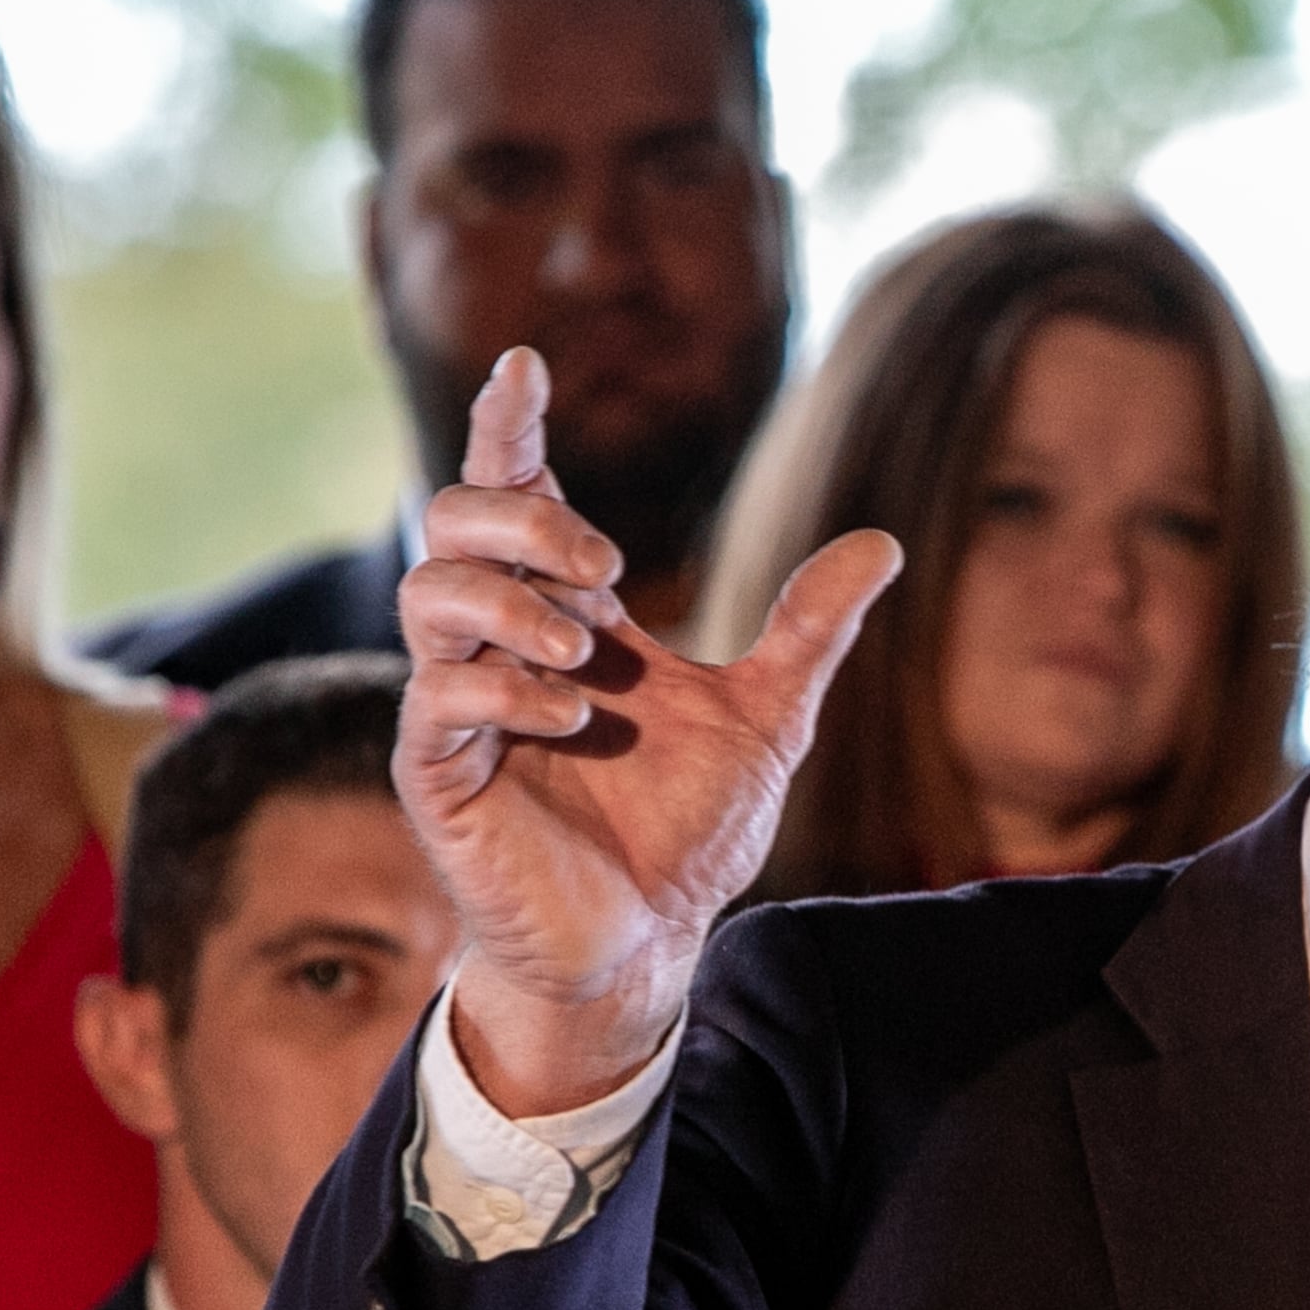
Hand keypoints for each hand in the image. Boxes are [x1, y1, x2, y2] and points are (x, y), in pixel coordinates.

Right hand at [396, 346, 900, 1113]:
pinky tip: (576, 718)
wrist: (648, 944)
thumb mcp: (767, 720)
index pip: (516, 495)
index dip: (509, 427)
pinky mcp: (437, 773)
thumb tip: (881, 542)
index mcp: (564, 614)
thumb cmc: (685, 833)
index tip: (527, 365)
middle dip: (525, 516)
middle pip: (454, 521)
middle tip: (608, 564)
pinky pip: (439, 697)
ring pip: (428, 594)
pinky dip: (510, 689)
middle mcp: (499, 644)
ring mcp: (457, 707)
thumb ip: (811, 632)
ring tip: (591, 645)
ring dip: (513, 600)